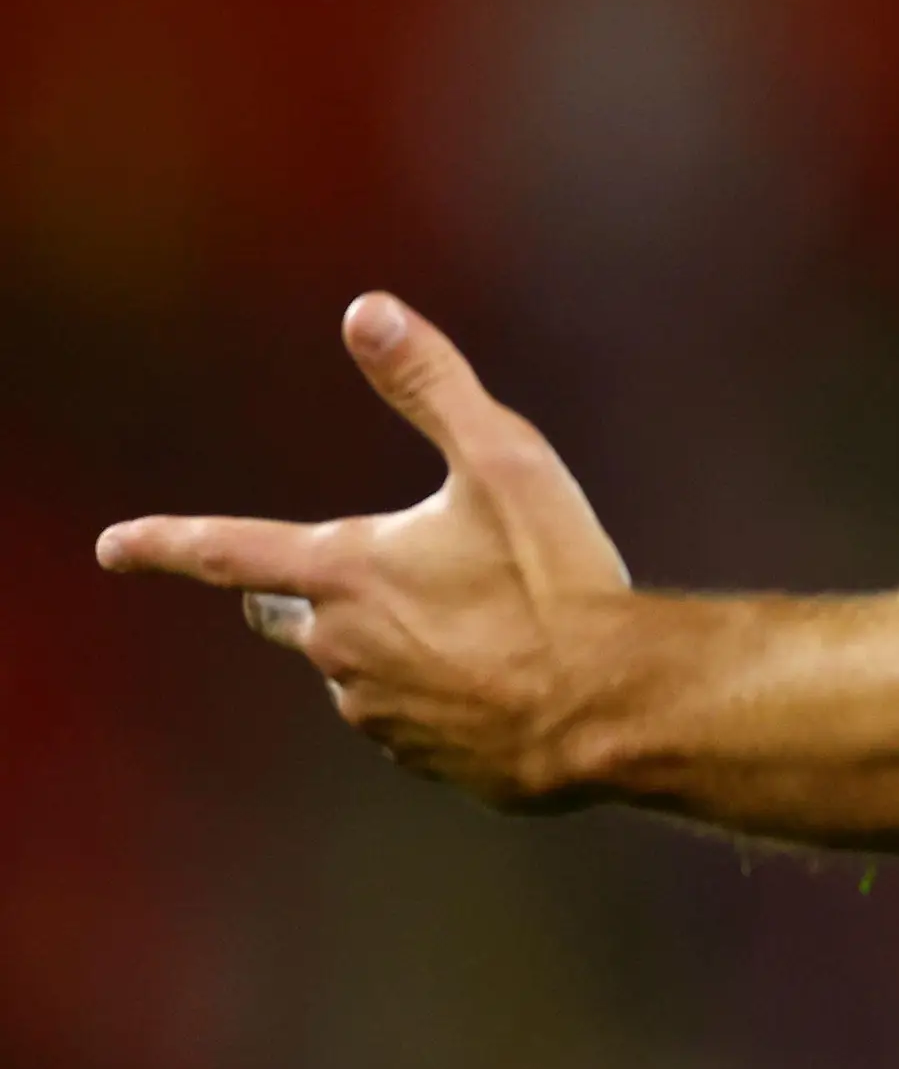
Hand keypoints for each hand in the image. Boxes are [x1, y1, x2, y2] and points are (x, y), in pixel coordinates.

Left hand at [97, 293, 634, 807]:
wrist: (613, 706)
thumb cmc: (558, 580)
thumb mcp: (505, 464)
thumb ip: (432, 386)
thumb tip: (367, 311)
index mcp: (346, 573)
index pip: (225, 552)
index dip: (162, 542)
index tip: (114, 546)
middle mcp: (340, 646)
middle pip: (283, 616)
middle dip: (294, 597)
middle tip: (349, 582)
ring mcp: (376, 710)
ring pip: (352, 667)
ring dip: (385, 643)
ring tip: (476, 627)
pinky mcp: (420, 757)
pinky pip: (404, 719)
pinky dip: (432, 695)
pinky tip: (497, 679)